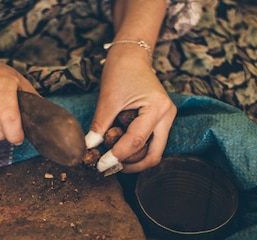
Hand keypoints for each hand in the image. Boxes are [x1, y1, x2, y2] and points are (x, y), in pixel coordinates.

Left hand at [88, 45, 175, 172]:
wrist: (132, 56)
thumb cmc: (121, 71)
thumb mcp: (107, 98)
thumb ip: (100, 125)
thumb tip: (89, 147)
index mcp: (156, 108)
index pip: (136, 141)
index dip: (117, 156)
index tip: (100, 166)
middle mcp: (167, 116)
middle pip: (153, 155)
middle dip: (131, 165)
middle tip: (109, 167)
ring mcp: (167, 119)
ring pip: (154, 151)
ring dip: (134, 159)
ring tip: (112, 156)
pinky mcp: (162, 121)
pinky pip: (152, 143)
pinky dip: (136, 150)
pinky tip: (119, 148)